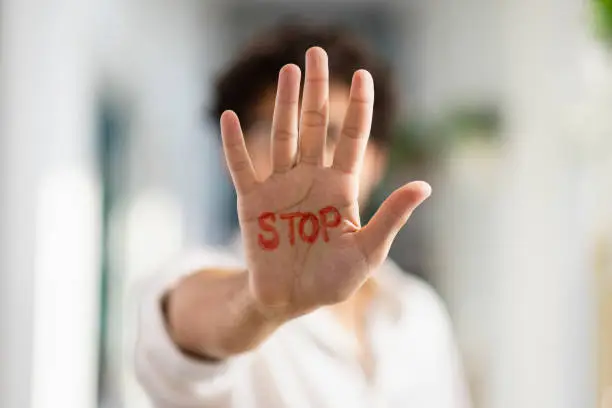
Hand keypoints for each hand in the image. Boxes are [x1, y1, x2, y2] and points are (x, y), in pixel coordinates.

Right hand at [220, 47, 430, 319]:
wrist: (289, 300)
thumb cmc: (331, 280)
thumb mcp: (367, 252)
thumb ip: (391, 217)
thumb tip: (425, 186)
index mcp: (341, 188)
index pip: (352, 138)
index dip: (359, 107)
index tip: (363, 74)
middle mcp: (311, 179)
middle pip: (316, 125)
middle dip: (318, 90)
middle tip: (316, 53)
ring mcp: (281, 187)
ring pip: (282, 136)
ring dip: (285, 104)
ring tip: (289, 71)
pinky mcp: (252, 201)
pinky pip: (241, 167)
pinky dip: (235, 144)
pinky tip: (232, 118)